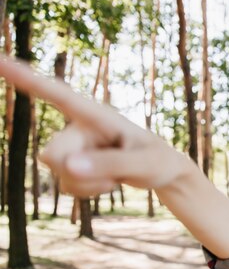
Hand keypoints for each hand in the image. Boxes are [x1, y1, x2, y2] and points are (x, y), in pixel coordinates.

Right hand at [0, 56, 188, 196]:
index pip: (57, 93)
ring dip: (88, 183)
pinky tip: (108, 183)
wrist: (162, 172)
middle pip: (52, 155)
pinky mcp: (74, 165)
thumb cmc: (157, 160)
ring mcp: (74, 147)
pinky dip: (86, 191)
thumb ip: (111, 164)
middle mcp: (78, 127)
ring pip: (58, 172)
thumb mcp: (143, 164)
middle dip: (78, 172)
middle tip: (114, 174)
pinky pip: (65, 185)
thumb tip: (66, 166)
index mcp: (95, 114)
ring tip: (117, 176)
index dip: (26, 78)